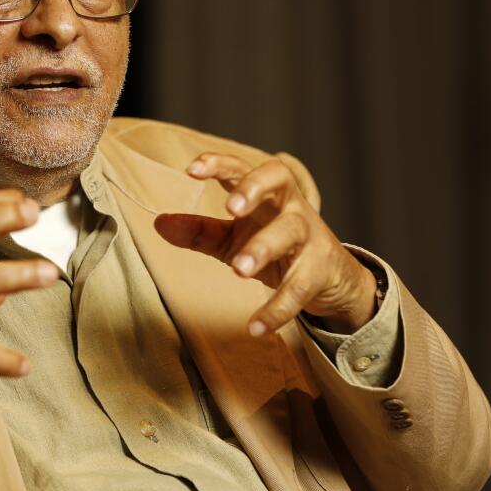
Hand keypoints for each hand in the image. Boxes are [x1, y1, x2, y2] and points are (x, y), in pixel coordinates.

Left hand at [154, 153, 377, 336]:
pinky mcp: (319, 270)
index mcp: (266, 193)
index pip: (243, 167)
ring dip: (264, 248)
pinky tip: (255, 326)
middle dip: (253, 189)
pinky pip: (298, 287)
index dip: (219, 164)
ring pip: (290, 232)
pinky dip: (277, 309)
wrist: (331, 276)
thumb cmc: (275, 246)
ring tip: (239, 270)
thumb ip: (200, 231)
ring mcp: (308, 236)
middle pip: (278, 181)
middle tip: (230, 209)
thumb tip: (160, 223)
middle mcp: (289, 205)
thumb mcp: (234, 238)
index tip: (192, 169)